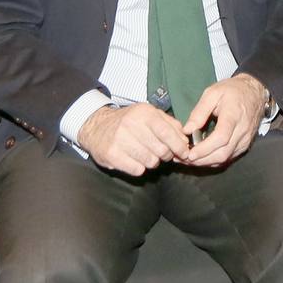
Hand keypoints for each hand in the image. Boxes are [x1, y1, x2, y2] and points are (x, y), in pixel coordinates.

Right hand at [75, 104, 189, 176]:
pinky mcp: (112, 155)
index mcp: (143, 113)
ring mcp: (120, 140)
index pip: (167, 132)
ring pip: (151, 161)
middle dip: (166, 154)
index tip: (184, 153)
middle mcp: (131, 125)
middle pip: (161, 150)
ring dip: (152, 161)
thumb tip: (185, 139)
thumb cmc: (128, 121)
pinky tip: (134, 159)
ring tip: (145, 154)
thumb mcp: (149, 114)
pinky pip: (137, 170)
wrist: (97, 126)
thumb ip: (170, 124)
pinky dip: (139, 167)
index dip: (179, 146)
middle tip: (161, 152)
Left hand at [179, 73, 268, 167]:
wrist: (254, 92)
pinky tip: (202, 157)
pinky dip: (214, 160)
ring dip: (206, 162)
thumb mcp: (212, 93)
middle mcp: (242, 131)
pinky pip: (228, 157)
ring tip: (189, 160)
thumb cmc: (233, 90)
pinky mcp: (244, 145)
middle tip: (184, 159)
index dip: (205, 149)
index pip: (221, 138)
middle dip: (202, 160)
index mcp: (234, 115)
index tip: (190, 154)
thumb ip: (199, 112)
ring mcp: (245, 140)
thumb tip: (187, 130)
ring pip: (225, 159)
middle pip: (222, 153)